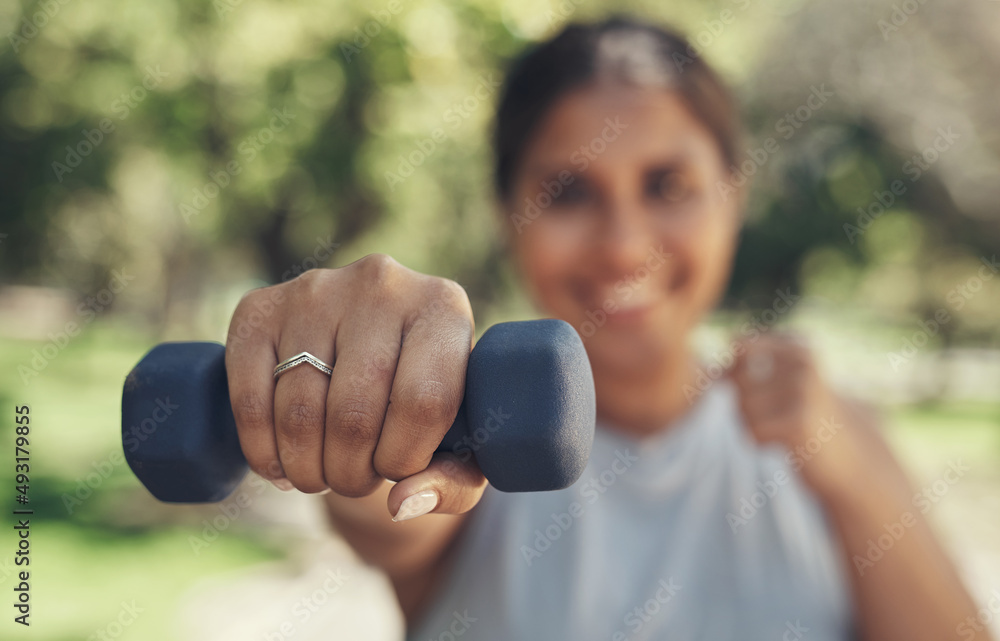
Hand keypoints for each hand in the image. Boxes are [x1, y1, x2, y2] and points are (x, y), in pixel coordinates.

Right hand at [224, 254, 486, 519]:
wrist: (370, 345)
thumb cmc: (426, 402)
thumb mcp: (462, 442)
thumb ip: (453, 482)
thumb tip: (402, 504)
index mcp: (443, 307)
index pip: (423, 401)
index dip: (404, 458)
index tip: (398, 470)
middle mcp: (380, 284)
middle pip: (354, 412)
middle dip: (351, 472)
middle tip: (355, 480)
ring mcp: (315, 290)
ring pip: (300, 412)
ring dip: (307, 469)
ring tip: (322, 474)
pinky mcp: (259, 308)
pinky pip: (249, 399)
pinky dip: (262, 451)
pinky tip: (281, 465)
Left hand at [728, 333, 873, 495]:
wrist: (852, 459)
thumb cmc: (803, 415)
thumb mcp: (776, 380)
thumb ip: (740, 366)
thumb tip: (712, 372)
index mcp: (798, 342)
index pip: (737, 349)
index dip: (739, 375)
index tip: (770, 389)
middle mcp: (802, 359)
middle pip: (736, 382)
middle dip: (745, 403)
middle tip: (778, 414)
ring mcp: (802, 389)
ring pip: (741, 409)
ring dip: (752, 425)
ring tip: (784, 428)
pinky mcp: (799, 422)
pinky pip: (751, 432)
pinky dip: (760, 442)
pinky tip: (787, 442)